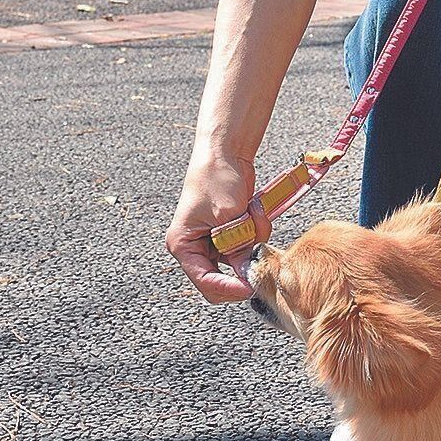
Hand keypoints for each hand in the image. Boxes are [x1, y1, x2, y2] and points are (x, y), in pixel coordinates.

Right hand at [166, 153, 258, 303]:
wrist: (225, 152)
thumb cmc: (216, 177)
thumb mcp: (229, 215)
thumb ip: (238, 247)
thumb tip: (250, 273)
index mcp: (183, 244)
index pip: (205, 281)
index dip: (229, 287)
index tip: (251, 286)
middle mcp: (195, 247)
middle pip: (221, 279)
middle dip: (242, 263)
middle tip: (257, 249)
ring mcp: (213, 242)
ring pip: (238, 262)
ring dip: (252, 240)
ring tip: (252, 213)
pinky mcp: (229, 235)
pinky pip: (247, 246)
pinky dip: (256, 232)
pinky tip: (253, 210)